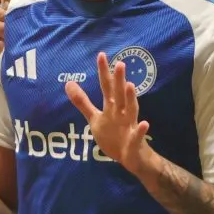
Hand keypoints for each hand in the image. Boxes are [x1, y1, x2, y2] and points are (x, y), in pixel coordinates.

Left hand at [66, 52, 153, 175]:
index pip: (107, 86)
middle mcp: (121, 112)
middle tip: (119, 63)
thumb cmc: (114, 134)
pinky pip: (138, 135)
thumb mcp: (94, 118)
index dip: (103, 72)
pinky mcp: (135, 141)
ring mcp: (129, 126)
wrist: (132, 158)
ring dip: (131, 99)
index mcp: (111, 107)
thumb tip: (68, 82)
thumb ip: (82, 101)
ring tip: (131, 85)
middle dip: (119, 80)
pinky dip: (141, 130)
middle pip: (119, 94)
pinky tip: (145, 124)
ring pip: (131, 110)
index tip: (101, 55)